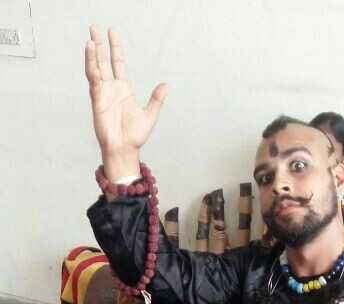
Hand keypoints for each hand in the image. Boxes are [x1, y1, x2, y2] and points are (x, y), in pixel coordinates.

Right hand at [85, 25, 168, 175]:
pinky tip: (93, 64)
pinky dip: (93, 75)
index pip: (117, 62)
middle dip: (99, 45)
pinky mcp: (97, 104)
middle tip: (94, 27)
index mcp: (123, 89)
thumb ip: (156, 99)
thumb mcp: (150, 115)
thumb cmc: (134, 136)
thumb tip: (166, 85)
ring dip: (92, 56)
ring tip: (90, 41)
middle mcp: (111, 89)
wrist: (125, 150)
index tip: (112, 32)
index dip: (115, 47)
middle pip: (102, 61)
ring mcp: (102, 95)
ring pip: (94, 71)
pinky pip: (94, 86)